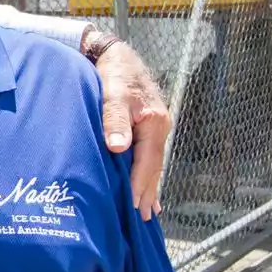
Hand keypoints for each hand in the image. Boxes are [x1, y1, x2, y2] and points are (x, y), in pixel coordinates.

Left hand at [86, 33, 171, 220]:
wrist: (115, 54)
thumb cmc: (113, 73)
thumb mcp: (112, 93)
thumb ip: (114, 120)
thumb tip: (118, 148)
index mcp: (155, 123)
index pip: (148, 162)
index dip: (140, 185)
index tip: (134, 207)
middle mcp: (159, 127)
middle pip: (153, 166)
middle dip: (148, 192)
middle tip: (142, 218)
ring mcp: (154, 127)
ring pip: (151, 162)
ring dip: (148, 185)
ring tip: (147, 210)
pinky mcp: (145, 125)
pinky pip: (147, 154)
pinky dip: (146, 172)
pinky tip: (146, 185)